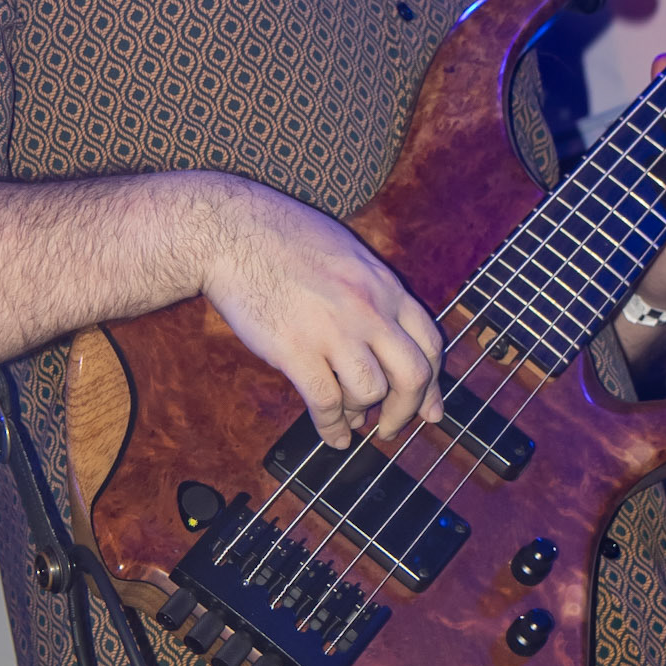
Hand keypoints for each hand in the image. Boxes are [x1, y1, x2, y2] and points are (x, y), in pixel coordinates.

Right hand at [193, 178, 442, 447]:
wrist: (232, 231)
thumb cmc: (281, 237)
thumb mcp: (345, 254)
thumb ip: (369, 293)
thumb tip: (379, 339)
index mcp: (383, 285)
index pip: (429, 342)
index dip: (433, 384)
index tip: (429, 408)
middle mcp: (369, 308)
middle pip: (412, 374)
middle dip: (407, 411)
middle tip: (392, 429)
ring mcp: (333, 330)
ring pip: (371, 392)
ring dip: (361, 413)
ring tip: (350, 418)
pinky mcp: (296, 349)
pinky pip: (326, 402)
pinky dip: (331, 427)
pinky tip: (330, 435)